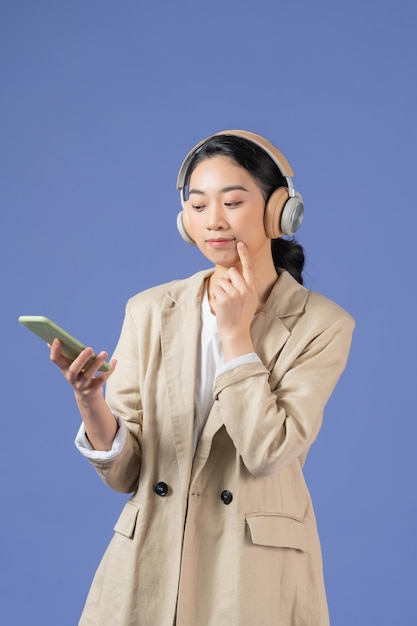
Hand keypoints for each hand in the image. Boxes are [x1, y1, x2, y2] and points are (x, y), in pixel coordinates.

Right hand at [49, 339, 115, 402]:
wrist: (86, 397)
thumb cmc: (79, 375)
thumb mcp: (70, 366)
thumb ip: (65, 355)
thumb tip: (52, 341)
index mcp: (64, 369)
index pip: (55, 360)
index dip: (55, 350)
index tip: (57, 339)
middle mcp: (72, 378)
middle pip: (74, 368)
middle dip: (81, 359)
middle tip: (89, 348)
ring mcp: (82, 385)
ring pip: (90, 374)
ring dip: (97, 363)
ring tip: (104, 353)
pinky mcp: (93, 390)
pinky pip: (102, 379)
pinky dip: (109, 369)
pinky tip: (114, 361)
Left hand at [211, 242, 258, 359]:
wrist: (236, 332)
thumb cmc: (242, 316)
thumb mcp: (252, 301)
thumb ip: (251, 286)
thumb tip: (250, 273)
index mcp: (252, 289)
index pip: (248, 268)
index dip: (244, 255)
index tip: (240, 244)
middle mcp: (245, 290)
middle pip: (231, 272)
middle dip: (227, 279)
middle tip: (229, 293)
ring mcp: (234, 294)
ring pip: (221, 280)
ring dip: (220, 289)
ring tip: (225, 302)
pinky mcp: (224, 299)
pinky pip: (215, 288)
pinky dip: (215, 295)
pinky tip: (220, 305)